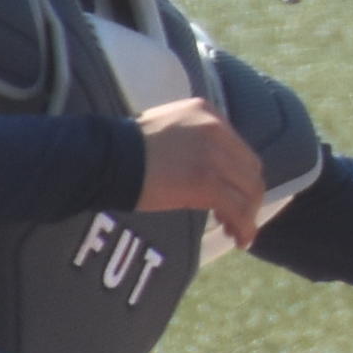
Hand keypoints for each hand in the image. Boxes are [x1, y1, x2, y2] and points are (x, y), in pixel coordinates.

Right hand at [136, 98, 265, 246]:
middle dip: (248, 197)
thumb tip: (207, 170)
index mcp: (206, 113)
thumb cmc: (122, 151)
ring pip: (248, 189)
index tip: (233, 197)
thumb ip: (192, 143)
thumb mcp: (166, 133)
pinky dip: (244, 225)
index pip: (239, 149)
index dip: (241, 177)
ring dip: (247, 215)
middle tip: (236, 220)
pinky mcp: (205, 181)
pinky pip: (237, 207)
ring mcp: (212, 155)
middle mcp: (216, 129)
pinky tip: (239, 238)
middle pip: (250, 169)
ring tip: (237, 233)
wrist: (102, 158)